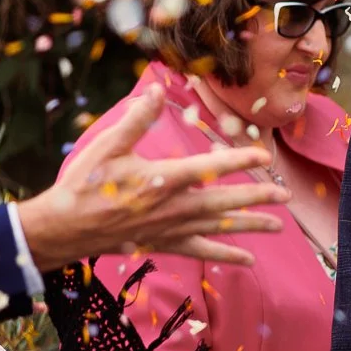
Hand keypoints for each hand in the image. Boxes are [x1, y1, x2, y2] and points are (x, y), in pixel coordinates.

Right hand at [15, 84, 288, 269]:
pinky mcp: (165, 243)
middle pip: (224, 202)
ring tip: (279, 226)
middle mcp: (173, 207)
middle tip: (286, 195)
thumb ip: (135, 120)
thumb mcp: (107, 146)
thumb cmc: (84, 184)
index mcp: (162, 179)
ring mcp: (171, 228)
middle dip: (257, 198)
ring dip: (250, 225)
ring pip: (219, 228)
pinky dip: (226, 255)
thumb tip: (153, 90)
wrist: (64, 227)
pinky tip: (248, 260)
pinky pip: (201, 251)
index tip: (263, 155)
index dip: (238, 160)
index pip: (209, 168)